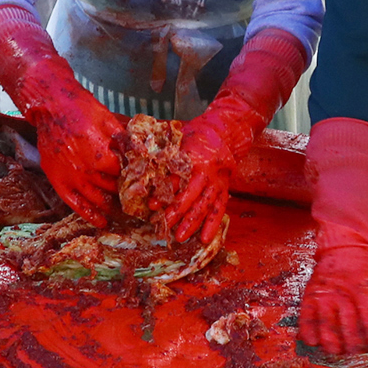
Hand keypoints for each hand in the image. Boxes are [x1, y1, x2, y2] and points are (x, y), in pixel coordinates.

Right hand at [0, 5, 124, 225]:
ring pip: (98, 201)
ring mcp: (71, 178)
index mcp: (102, 156)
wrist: (51, 106)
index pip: (126, 176)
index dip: (138, 181)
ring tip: (126, 215)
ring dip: (113, 210)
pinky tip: (102, 222)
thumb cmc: (81, 108)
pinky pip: (76, 204)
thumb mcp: (109, 120)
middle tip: (141, 203)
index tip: (147, 186)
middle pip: (114, 191)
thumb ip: (125, 140)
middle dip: (129, 197)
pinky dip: (90, 215)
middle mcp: (87, 171)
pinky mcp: (58, 180)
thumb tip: (142, 152)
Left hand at [170, 32, 310, 243]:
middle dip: (178, 213)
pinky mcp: (225, 187)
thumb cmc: (197, 133)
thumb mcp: (178, 137)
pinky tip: (205, 238)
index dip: (164, 193)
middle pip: (192, 196)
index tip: (151, 205)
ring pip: (206, 205)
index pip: (176, 178)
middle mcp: (207, 171)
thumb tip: (139, 163)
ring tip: (181, 238)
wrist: (228, 129)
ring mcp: (218, 181)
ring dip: (193, 222)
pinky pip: (220, 208)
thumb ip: (163, 153)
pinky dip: (213, 224)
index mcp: (194, 156)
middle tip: (164, 226)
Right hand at [298, 245, 367, 355]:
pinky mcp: (312, 294)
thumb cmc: (366, 267)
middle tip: (355, 354)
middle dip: (352, 343)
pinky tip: (311, 341)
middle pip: (347, 324)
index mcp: (364, 290)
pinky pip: (307, 314)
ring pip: (326, 321)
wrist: (344, 247)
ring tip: (334, 352)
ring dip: (330, 340)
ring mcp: (325, 293)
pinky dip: (307, 329)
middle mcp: (343, 292)